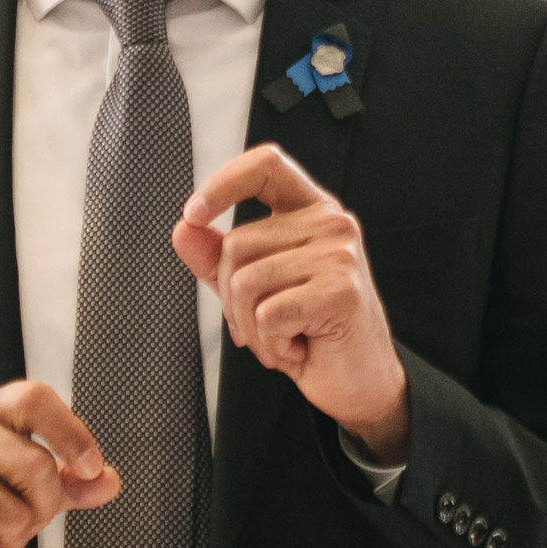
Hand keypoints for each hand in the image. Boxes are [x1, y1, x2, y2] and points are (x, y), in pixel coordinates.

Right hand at [0, 379, 117, 547]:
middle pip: (35, 466)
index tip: (91, 467)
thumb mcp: (30, 484)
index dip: (71, 432)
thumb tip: (108, 481)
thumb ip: (72, 481)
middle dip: (45, 507)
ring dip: (13, 540)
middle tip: (27, 517)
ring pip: (12, 515)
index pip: (33, 398)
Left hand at [174, 145, 410, 462]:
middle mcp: (331, 223)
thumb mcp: (256, 292)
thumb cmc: (313, 332)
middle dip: (232, 299)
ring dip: (252, 327)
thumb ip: (218, 258)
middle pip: (237, 243)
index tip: (195, 213)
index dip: (223, 181)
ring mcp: (340, 254)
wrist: (360, 382)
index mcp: (310, 211)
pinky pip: (268, 314)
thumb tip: (185, 230)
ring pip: (245, 282)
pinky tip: (297, 347)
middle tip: (263, 325)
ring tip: (283, 336)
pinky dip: (271, 343)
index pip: (266, 166)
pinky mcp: (340, 290)